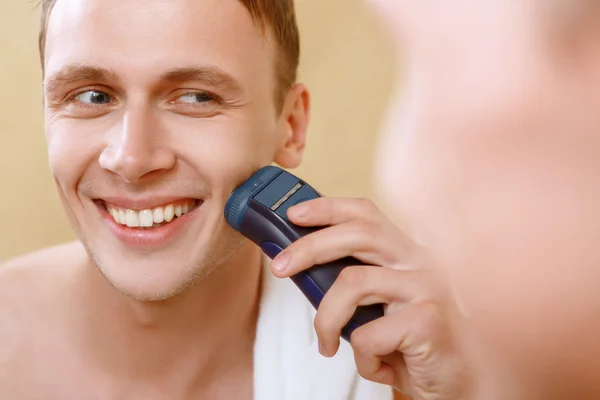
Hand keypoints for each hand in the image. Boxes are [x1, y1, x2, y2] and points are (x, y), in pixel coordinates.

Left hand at [270, 197, 468, 399]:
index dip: (328, 208)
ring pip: (352, 283)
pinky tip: (376, 365)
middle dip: (309, 247)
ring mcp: (428, 287)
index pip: (367, 214)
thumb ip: (354, 281)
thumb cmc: (410, 345)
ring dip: (326, 320)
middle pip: (358, 234)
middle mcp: (421, 261)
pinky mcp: (429, 319)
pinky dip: (360, 357)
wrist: (458, 384)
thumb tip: (299, 265)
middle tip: (279, 267)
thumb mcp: (378, 306)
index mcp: (407, 253)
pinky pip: (366, 334)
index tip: (295, 214)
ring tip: (326, 343)